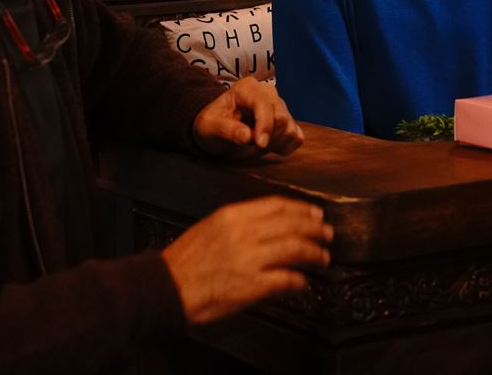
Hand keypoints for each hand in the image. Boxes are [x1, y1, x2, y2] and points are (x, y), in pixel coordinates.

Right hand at [162, 196, 332, 324]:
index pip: (277, 206)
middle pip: (292, 225)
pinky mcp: (251, 285)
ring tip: (323, 258)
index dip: (302, 209)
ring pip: (295, 249)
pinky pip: (285, 280)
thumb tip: (269, 228)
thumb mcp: (211, 228)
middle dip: (315, 230)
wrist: (164, 286)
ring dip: (314, 254)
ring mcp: (249, 258)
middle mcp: (244, 233)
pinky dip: (298, 281)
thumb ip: (240, 224)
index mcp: (233, 216)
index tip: (315, 213)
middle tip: (328, 234)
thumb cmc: (185, 260)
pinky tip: (303, 283)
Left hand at [192, 76, 303, 157]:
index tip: (260, 144)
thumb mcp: (210, 126)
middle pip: (282, 117)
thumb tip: (248, 136)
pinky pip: (296, 137)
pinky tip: (270, 146)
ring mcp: (279, 106)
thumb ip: (228, 130)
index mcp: (247, 88)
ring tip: (257, 144)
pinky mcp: (287, 120)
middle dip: (268, 136)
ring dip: (276, 142)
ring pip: (291, 128)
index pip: (264, 105)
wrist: (217, 128)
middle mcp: (267, 93)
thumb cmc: (212, 124)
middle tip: (252, 145)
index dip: (265, 126)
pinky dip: (286, 145)